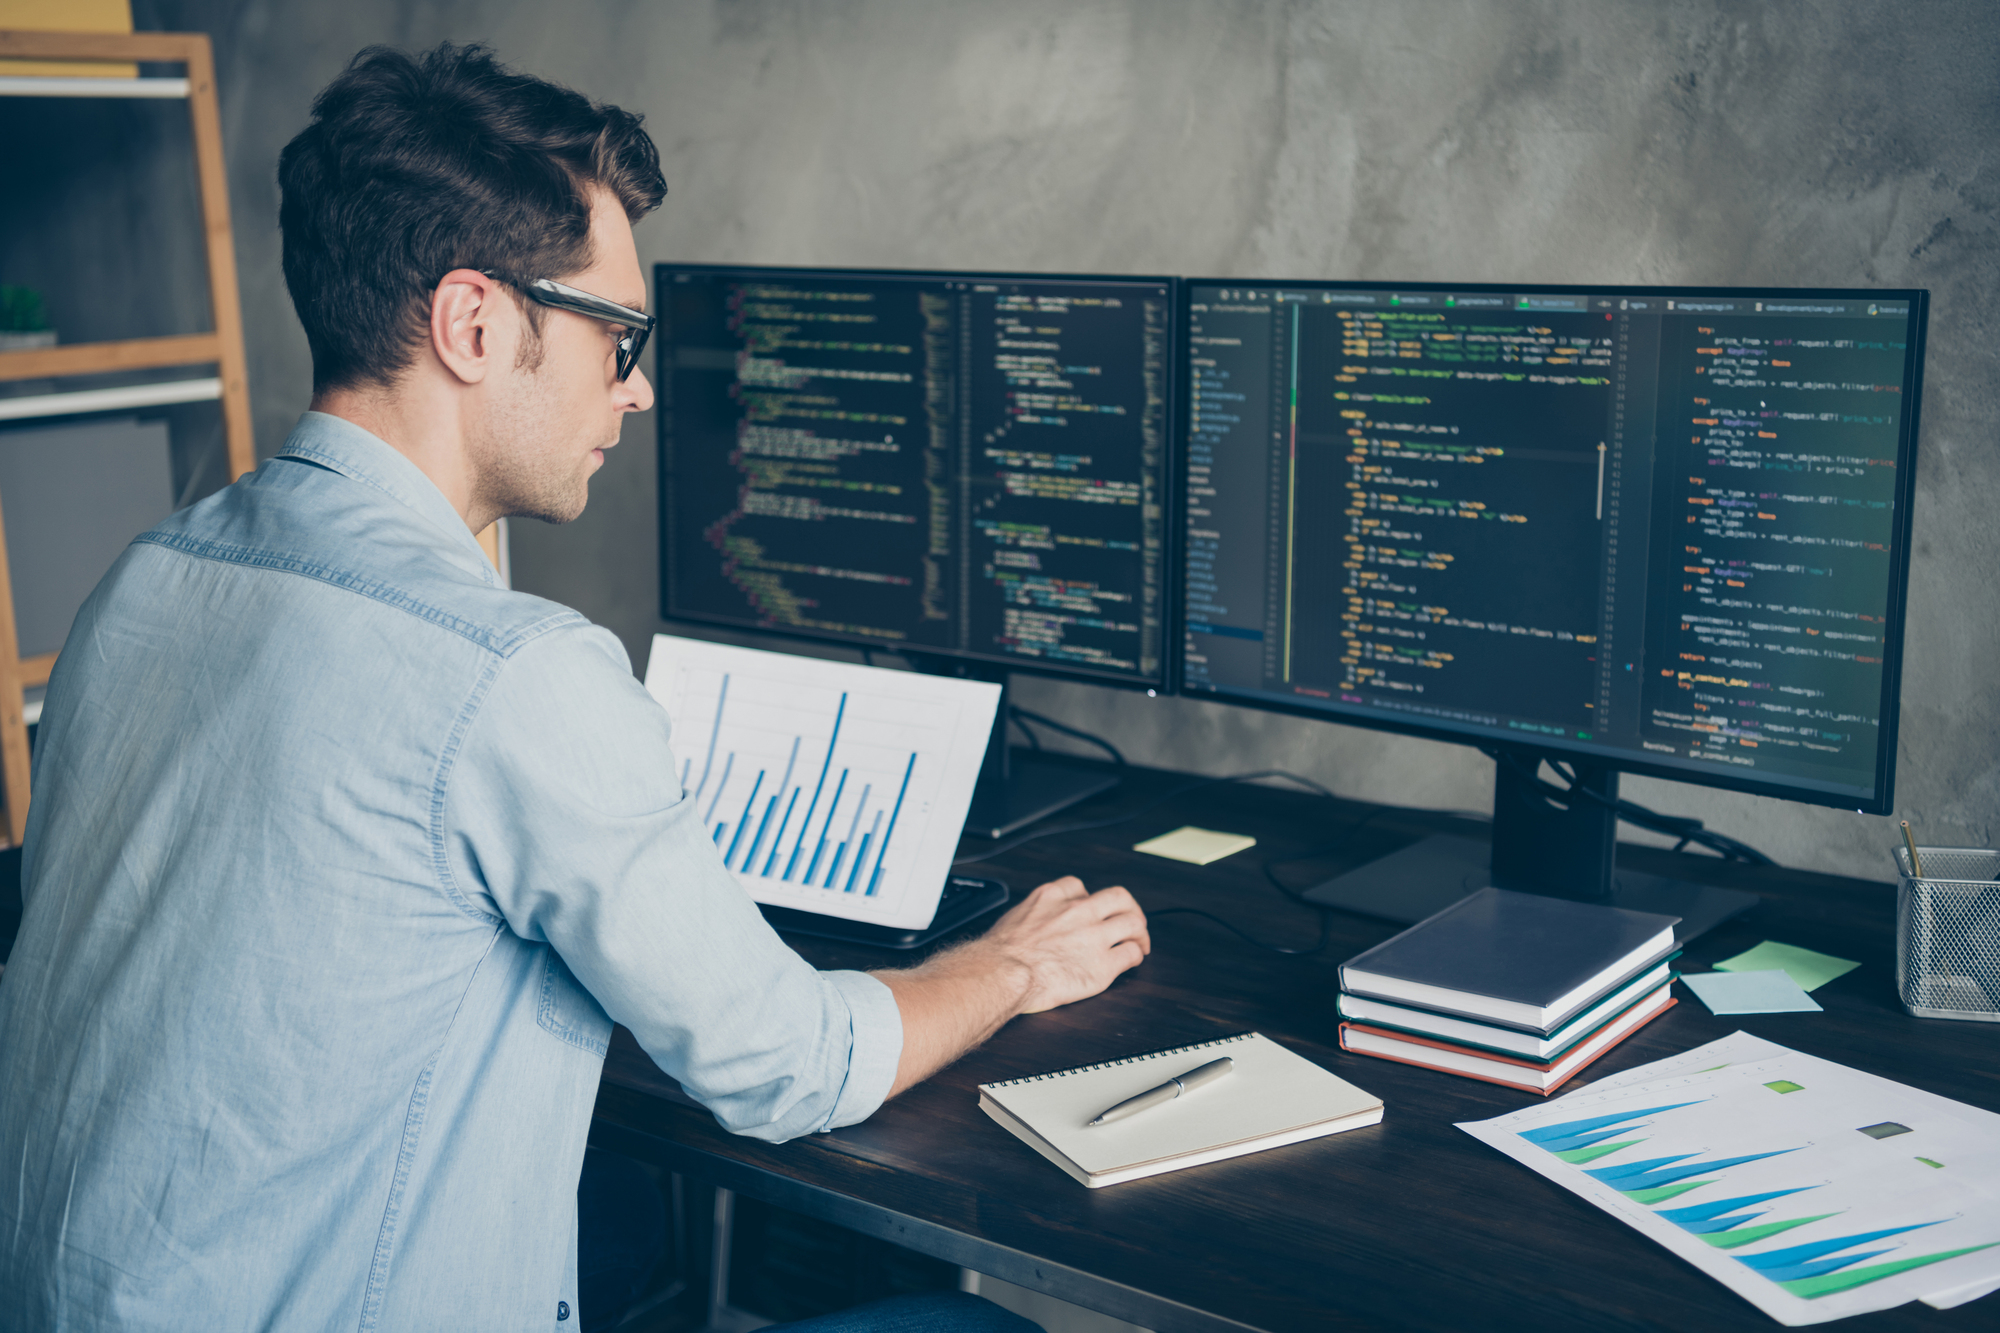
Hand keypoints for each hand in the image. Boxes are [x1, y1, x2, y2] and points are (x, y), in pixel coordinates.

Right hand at [979, 876, 1149, 1013]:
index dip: (1089, 898)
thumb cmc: (1001, 954)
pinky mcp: (1102, 965)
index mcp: (1054, 897)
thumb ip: (1033, 914)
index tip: (1091, 909)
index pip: (1080, 887)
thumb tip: (1034, 924)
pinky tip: (1131, 960)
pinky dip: (1134, 956)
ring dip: (1139, 932)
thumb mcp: (1014, 917)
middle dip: (1129, 908)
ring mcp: (1093, 937)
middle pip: (1118, 897)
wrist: (1003, 974)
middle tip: (1131, 919)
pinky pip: (1130, 954)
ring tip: (1139, 942)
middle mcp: (1078, 912)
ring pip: (1132, 923)